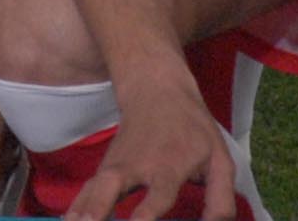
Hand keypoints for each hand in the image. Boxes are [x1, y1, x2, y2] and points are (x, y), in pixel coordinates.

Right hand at [65, 77, 238, 220]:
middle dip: (96, 211)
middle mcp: (135, 168)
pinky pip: (86, 193)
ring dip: (81, 212)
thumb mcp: (219, 159)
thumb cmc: (192, 129)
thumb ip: (221, 200)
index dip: (144, 219)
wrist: (156, 89)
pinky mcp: (104, 170)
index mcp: (167, 169)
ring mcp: (114, 168)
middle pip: (108, 189)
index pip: (155, 198)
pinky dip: (76, 208)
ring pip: (92, 191)